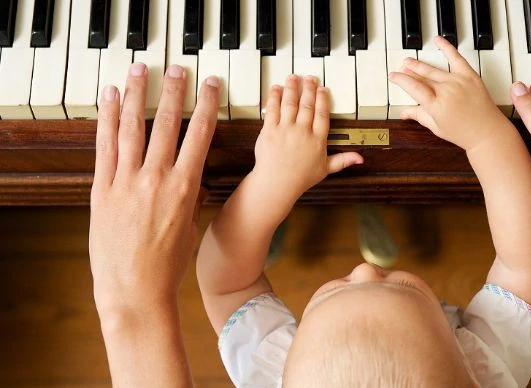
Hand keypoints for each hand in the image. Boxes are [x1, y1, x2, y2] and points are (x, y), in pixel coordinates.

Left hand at [89, 63, 219, 311]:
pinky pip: (104, 146)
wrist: (134, 289)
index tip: (210, 85)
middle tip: (178, 69)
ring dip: (136, 95)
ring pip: (132, 127)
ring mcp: (126, 181)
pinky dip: (105, 119)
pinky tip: (109, 98)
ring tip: (140, 71)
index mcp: (185, 188)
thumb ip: (190, 199)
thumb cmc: (167, 265)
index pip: (199, 136)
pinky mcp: (102, 189)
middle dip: (173, 91)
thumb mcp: (190, 227)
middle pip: (166, 124)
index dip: (206, 106)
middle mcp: (156, 179)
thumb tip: (193, 184)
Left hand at [250, 75, 362, 201]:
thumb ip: (343, 160)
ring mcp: (285, 129)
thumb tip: (360, 158)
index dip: (323, 99)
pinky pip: (273, 109)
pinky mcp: (270, 130)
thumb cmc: (300, 178)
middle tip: (310, 78)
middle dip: (309, 89)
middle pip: (307, 105)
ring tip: (294, 78)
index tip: (323, 89)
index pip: (322, 114)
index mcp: (317, 140)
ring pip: (290, 103)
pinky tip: (277, 88)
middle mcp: (302, 131)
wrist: (277, 183)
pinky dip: (275, 97)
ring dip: (292, 88)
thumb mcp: (325, 169)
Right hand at [388, 36, 507, 151]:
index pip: (412, 87)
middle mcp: (446, 91)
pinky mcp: (470, 76)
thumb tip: (403, 112)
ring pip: (434, 69)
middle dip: (409, 71)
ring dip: (420, 64)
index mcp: (435, 105)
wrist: (488, 132)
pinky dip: (446, 48)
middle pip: (422, 76)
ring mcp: (458, 82)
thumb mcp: (436, 127)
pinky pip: (456, 58)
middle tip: (401, 68)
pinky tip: (438, 40)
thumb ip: (419, 115)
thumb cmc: (464, 134)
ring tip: (410, 60)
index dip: (400, 80)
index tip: (393, 76)